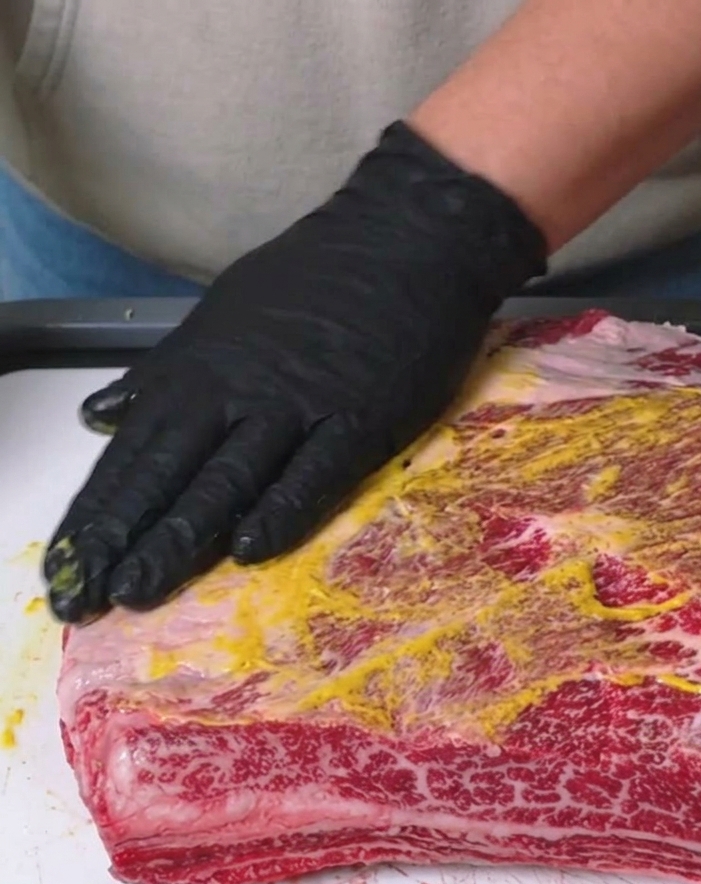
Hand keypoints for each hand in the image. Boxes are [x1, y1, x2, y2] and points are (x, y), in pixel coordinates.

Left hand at [44, 122, 545, 622]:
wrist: (407, 236)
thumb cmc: (318, 276)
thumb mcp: (224, 313)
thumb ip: (166, 370)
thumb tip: (104, 414)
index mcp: (199, 367)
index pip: (132, 452)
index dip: (96, 514)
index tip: (65, 568)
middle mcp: (236, 391)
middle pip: (166, 474)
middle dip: (120, 538)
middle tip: (82, 600)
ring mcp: (299, 405)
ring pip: (228, 479)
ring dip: (179, 537)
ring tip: (139, 588)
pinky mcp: (360, 418)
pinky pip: (317, 472)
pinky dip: (283, 509)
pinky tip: (250, 551)